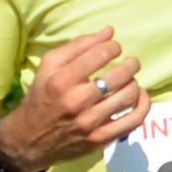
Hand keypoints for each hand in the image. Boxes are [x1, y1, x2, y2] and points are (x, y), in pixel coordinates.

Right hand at [0, 30, 146, 171]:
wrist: (28, 140)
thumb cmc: (41, 96)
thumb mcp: (49, 66)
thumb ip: (78, 46)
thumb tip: (109, 32)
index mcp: (62, 81)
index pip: (99, 55)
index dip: (113, 47)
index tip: (114, 48)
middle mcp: (76, 102)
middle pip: (119, 76)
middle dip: (130, 64)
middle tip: (130, 63)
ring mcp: (90, 123)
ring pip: (128, 96)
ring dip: (134, 83)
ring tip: (129, 80)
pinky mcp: (100, 139)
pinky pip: (133, 121)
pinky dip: (143, 105)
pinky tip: (140, 96)